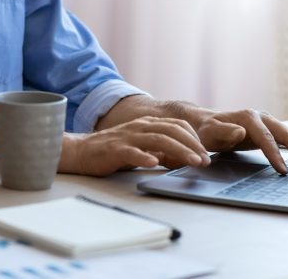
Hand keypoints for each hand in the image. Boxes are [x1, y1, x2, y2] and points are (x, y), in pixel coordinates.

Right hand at [60, 116, 211, 176]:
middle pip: (172, 131)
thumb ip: (162, 151)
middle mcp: (140, 127)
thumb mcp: (142, 148)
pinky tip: (154, 163)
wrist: (82, 151)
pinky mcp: (115, 149)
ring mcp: (128, 137)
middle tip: (205, 161)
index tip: (205, 154)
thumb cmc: (114, 151)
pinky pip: (132, 152)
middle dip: (192, 145)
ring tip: (191, 162)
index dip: (194, 139)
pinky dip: (144, 156)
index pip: (178, 126)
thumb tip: (184, 159)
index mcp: (148, 124)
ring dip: (178, 150)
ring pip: (158, 139)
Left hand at [194, 108, 287, 174]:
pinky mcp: (272, 131)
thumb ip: (223, 132)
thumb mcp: (209, 132)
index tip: (283, 171)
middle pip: (287, 134)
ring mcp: (269, 123)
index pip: (266, 137)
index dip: (275, 154)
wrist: (206, 123)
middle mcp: (262, 117)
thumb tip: (240, 132)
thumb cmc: (207, 130)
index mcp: (249, 117)